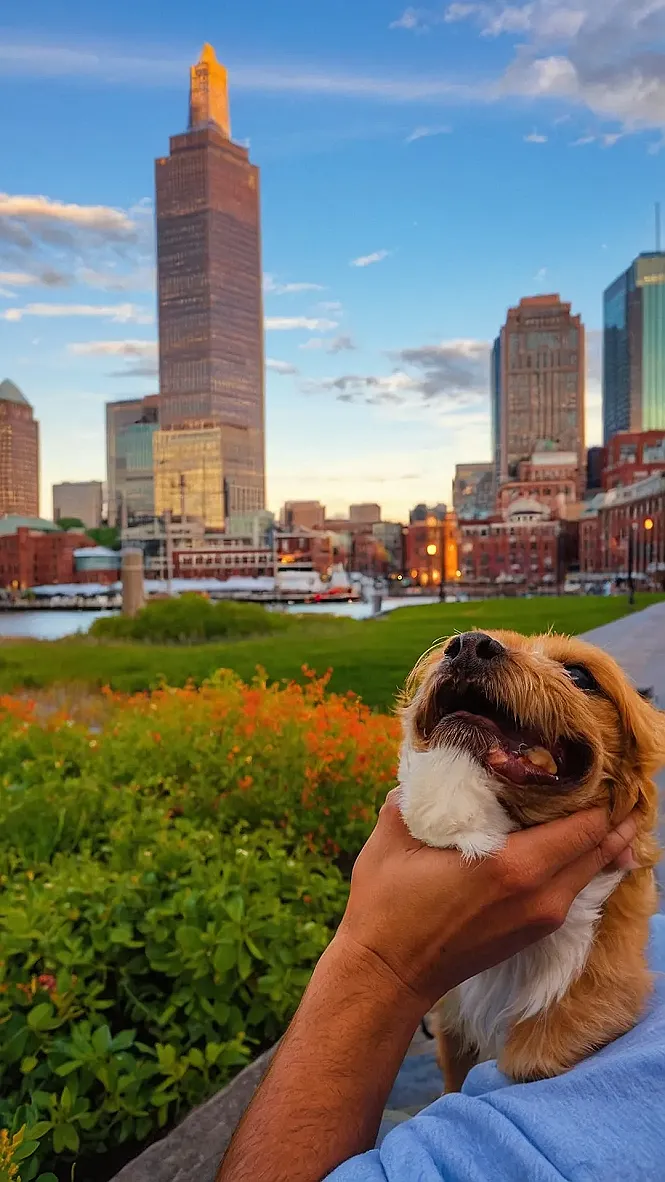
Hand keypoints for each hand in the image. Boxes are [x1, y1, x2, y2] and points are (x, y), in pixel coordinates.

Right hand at [336, 790, 638, 1011]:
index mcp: (514, 866)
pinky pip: (574, 890)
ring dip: (594, 840)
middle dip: (606, 816)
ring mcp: (542, 919)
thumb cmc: (387, 905)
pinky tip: (565, 841)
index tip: (590, 766)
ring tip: (587, 804)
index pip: (585, 826)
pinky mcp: (535, 933)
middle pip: (600, 849)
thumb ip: (419, 790)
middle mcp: (541, 895)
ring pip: (591, 871)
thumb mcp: (394, 835)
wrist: (387, 974)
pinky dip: (578, 864)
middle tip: (601, 781)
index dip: (597, 794)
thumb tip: (437, 758)